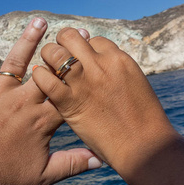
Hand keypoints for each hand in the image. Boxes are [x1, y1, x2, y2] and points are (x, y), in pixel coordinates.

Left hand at [0, 20, 100, 184]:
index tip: (92, 58)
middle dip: (61, 52)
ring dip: (28, 40)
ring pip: (16, 62)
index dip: (82, 75)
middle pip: (46, 71)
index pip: (67, 93)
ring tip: (39, 20)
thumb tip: (102, 158)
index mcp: (41, 121)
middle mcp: (22, 102)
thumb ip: (72, 164)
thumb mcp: (42, 177)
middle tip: (74, 32)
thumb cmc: (2, 179)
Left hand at [32, 28, 175, 171]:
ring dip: (49, 55)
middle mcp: (99, 66)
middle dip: (63, 42)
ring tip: (49, 66)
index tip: (83, 58)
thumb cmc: (142, 123)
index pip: (94, 40)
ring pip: (55, 53)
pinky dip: (40, 77)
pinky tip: (42, 82)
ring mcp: (83, 82)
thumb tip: (105, 70)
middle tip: (60, 55)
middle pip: (71, 37)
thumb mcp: (134, 84)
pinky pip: (46, 80)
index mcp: (118, 60)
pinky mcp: (69, 102)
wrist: (143, 147)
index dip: (86, 47)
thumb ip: (118, 72)